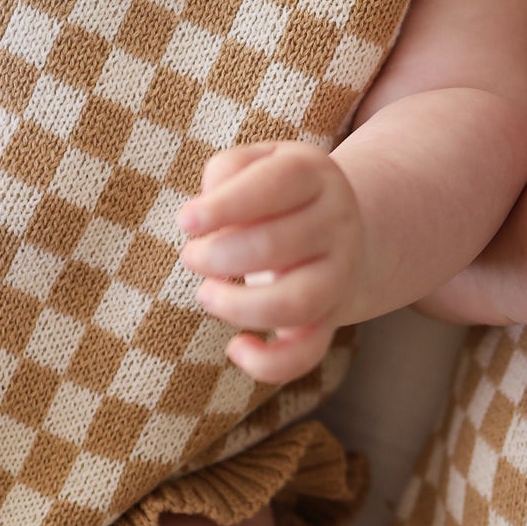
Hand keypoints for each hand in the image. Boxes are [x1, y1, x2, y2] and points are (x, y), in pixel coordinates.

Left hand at [176, 142, 364, 385]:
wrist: (341, 230)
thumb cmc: (277, 194)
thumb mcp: (259, 162)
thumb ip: (228, 171)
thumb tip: (206, 211)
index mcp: (316, 176)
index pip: (279, 182)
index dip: (227, 204)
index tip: (186, 221)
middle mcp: (337, 224)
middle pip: (278, 244)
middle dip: (218, 255)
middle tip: (192, 256)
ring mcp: (338, 275)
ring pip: (297, 302)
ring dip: (239, 305)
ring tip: (206, 295)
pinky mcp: (330, 319)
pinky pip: (307, 352)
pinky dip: (268, 363)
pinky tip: (235, 348)